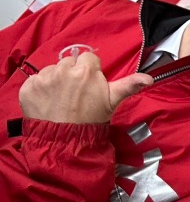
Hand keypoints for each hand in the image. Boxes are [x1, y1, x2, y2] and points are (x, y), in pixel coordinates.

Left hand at [19, 51, 152, 123]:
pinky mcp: (28, 87)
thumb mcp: (112, 101)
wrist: (64, 142)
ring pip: (51, 70)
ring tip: (60, 99)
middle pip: (68, 62)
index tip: (89, 86)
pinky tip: (47, 102)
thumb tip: (150, 78)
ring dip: (55, 80)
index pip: (87, 59)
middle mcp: (63, 69)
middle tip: (75, 94)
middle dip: (72, 74)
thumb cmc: (91, 120)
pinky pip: (34, 80)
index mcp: (85, 70)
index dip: (89, 72)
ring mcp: (43, 78)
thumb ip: (129, 85)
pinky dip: (39, 89)